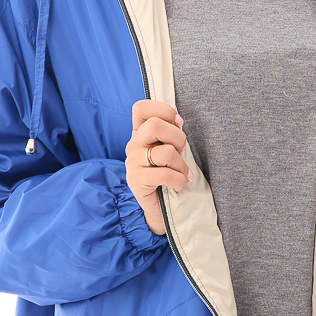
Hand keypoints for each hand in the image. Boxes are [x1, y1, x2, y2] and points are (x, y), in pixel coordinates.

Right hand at [125, 99, 192, 236]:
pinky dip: (178, 180)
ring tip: (183, 173)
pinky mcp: (136, 180)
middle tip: (183, 150)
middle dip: (177, 136)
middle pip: (154, 125)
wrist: (159, 207)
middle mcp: (134, 145)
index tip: (179, 122)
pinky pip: (164, 174)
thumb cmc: (167, 175)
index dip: (163, 110)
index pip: (141, 108)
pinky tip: (179, 184)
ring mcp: (133, 162)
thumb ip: (169, 135)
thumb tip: (179, 122)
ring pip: (165, 152)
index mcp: (140, 133)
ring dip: (181, 164)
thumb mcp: (168, 150)